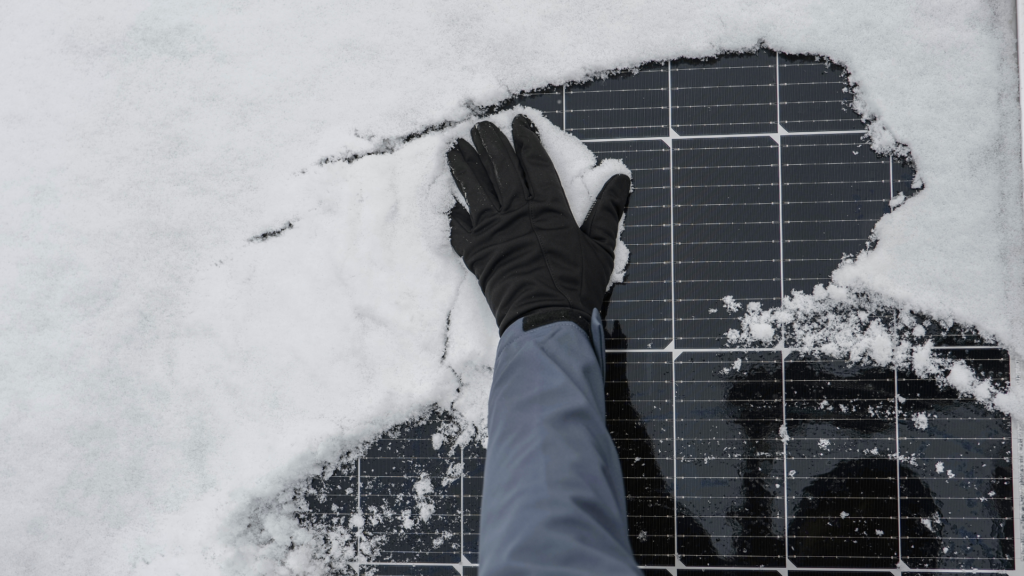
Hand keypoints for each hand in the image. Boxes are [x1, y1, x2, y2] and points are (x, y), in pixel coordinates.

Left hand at [446, 114, 630, 334]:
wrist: (544, 320)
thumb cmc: (576, 286)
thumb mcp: (599, 247)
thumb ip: (607, 210)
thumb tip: (621, 178)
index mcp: (548, 208)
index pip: (534, 164)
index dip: (526, 140)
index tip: (517, 122)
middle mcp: (517, 213)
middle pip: (500, 170)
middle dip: (490, 144)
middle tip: (481, 127)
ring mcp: (492, 232)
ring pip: (474, 191)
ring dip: (464, 167)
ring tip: (455, 147)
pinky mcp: (476, 253)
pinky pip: (459, 228)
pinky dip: (452, 212)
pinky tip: (446, 199)